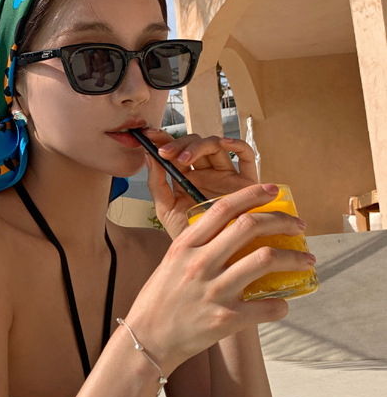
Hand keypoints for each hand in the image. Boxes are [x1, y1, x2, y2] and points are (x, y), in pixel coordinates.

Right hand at [122, 183, 314, 374]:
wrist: (147, 339)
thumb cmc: (158, 301)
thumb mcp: (172, 262)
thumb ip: (198, 246)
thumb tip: (231, 233)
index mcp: (185, 246)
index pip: (223, 209)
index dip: (252, 194)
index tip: (272, 191)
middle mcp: (200, 263)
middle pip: (250, 226)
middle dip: (283, 221)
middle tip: (298, 226)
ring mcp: (215, 290)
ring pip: (266, 260)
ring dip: (294, 258)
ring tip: (306, 259)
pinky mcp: (226, 318)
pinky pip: (267, 307)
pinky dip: (281, 305)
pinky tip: (283, 304)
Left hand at [141, 128, 258, 239]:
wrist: (215, 261)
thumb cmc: (191, 237)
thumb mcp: (167, 211)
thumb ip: (157, 185)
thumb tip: (149, 157)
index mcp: (186, 177)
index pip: (175, 150)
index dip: (164, 139)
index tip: (149, 135)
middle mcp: (206, 173)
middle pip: (194, 144)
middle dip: (179, 143)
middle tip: (166, 152)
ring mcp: (226, 175)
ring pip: (215, 145)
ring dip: (199, 145)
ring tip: (185, 158)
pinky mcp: (247, 181)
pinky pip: (246, 156)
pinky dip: (237, 145)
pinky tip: (224, 145)